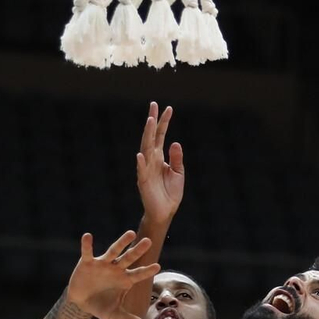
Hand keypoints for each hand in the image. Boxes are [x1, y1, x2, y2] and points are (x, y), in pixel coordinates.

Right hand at [64, 231, 159, 318]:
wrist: (82, 302)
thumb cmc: (102, 305)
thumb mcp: (115, 315)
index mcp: (125, 280)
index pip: (138, 274)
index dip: (147, 271)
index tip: (158, 266)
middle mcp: (116, 269)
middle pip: (129, 258)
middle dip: (138, 251)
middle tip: (149, 241)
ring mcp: (102, 264)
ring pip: (113, 251)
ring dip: (121, 243)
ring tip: (131, 233)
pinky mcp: (87, 263)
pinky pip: (87, 253)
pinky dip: (86, 245)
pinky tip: (87, 236)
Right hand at [135, 102, 184, 224]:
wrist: (165, 212)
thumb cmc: (170, 194)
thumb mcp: (178, 173)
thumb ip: (177, 158)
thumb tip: (174, 142)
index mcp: (160, 158)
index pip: (161, 136)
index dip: (164, 122)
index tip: (168, 108)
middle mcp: (152, 160)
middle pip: (151, 137)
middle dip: (152, 122)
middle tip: (153, 105)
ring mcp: (147, 169)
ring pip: (146, 148)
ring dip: (147, 135)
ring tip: (150, 121)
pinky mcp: (144, 182)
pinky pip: (141, 171)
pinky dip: (141, 163)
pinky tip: (140, 154)